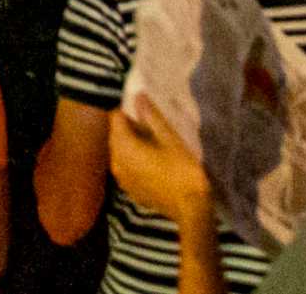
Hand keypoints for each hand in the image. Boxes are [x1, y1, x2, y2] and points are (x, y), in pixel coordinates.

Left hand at [106, 97, 211, 233]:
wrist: (191, 209)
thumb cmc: (182, 169)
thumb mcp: (170, 138)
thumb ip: (151, 116)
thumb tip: (138, 96)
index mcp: (123, 146)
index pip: (115, 117)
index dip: (128, 109)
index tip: (145, 110)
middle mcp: (116, 162)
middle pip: (116, 135)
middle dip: (130, 126)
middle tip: (153, 124)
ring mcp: (122, 179)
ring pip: (120, 152)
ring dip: (132, 144)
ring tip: (155, 141)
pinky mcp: (131, 191)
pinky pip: (126, 168)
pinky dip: (135, 160)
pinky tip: (153, 161)